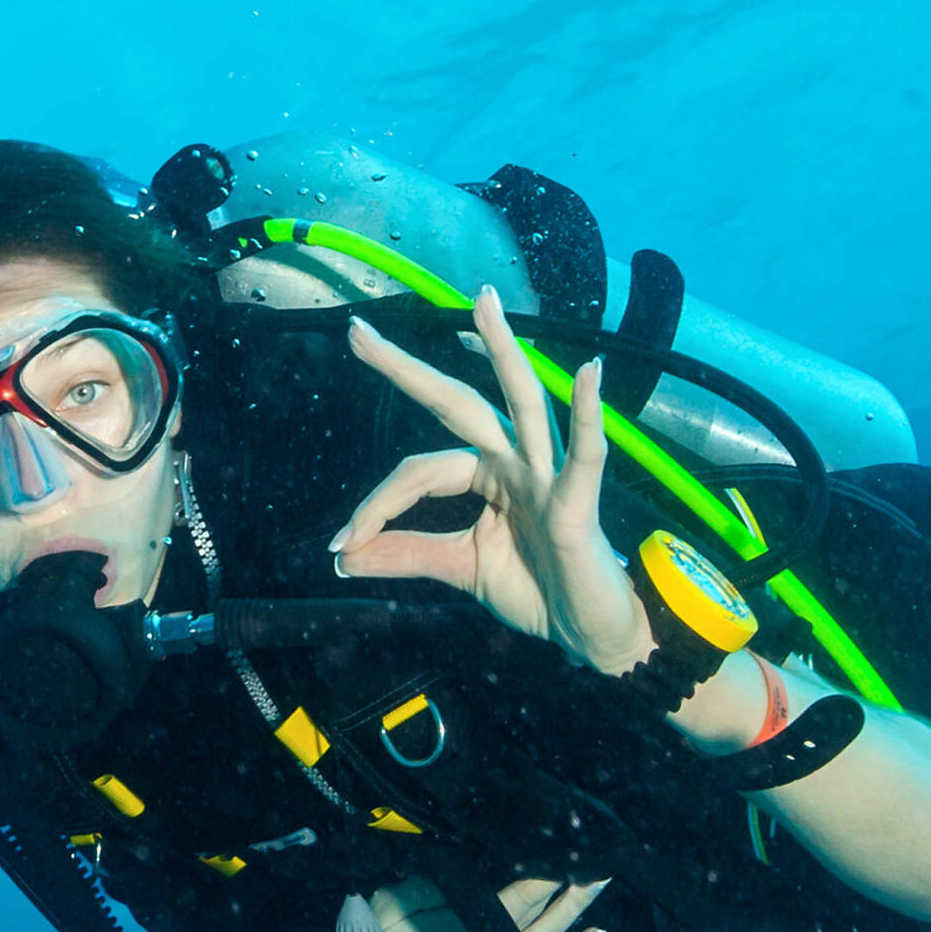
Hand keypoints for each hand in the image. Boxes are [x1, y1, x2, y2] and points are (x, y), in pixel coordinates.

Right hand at [310, 875, 610, 931]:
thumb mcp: (386, 906)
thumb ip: (425, 885)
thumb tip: (463, 859)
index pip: (519, 896)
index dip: (547, 871)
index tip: (566, 840)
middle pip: (544, 915)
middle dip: (571, 883)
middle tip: (596, 853)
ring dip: (579, 910)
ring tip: (600, 880)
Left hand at [331, 287, 657, 680]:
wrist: (589, 630)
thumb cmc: (537, 589)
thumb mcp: (458, 567)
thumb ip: (406, 554)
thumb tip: (343, 555)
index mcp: (485, 475)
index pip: (417, 471)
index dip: (375, 506)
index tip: (341, 545)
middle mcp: (514, 461)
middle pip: (456, 404)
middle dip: (406, 370)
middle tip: (355, 333)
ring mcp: (548, 474)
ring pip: (522, 402)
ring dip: (503, 350)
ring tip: (483, 301)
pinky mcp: (580, 500)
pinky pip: (586, 452)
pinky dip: (588, 413)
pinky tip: (589, 371)